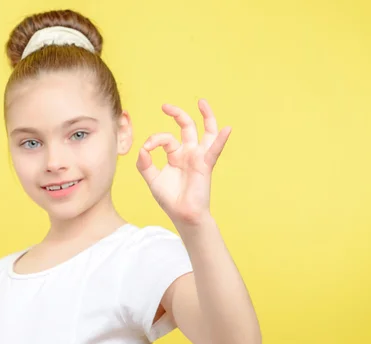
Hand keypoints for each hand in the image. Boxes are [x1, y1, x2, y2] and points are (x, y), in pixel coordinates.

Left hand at [136, 99, 231, 225]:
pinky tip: (227, 129)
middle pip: (187, 126)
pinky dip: (221, 139)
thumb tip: (143, 149)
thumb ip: (145, 164)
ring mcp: (199, 157)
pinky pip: (215, 150)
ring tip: (201, 102)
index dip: (155, 139)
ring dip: (206, 116)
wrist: (183, 215)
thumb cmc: (170, 199)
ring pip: (207, 132)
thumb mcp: (152, 180)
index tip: (147, 149)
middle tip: (165, 106)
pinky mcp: (205, 165)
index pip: (166, 138)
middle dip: (177, 114)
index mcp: (176, 155)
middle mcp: (189, 153)